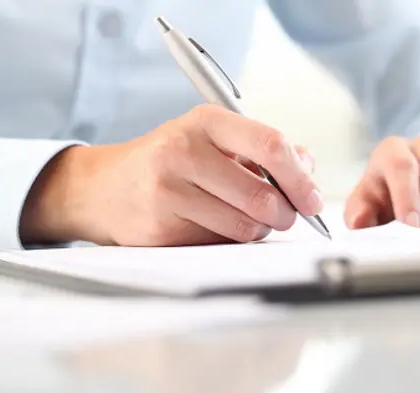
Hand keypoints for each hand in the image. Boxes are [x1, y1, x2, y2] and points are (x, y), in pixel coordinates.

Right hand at [20, 105, 321, 245]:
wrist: (106, 187)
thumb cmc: (171, 160)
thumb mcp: (214, 139)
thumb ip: (264, 149)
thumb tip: (308, 168)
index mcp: (206, 122)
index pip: (270, 145)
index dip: (300, 178)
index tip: (313, 199)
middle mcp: (184, 151)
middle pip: (262, 195)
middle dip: (285, 214)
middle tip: (286, 216)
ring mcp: (168, 191)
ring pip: (245, 226)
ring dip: (260, 230)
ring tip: (249, 220)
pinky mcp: (160, 228)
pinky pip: (219, 243)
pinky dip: (231, 240)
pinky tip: (217, 225)